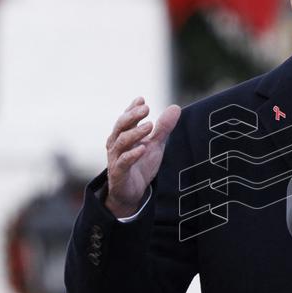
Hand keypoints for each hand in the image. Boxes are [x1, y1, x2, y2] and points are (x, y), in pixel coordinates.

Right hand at [104, 97, 180, 217]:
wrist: (131, 192)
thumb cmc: (140, 165)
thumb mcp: (155, 144)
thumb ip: (163, 128)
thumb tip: (176, 107)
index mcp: (123, 135)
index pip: (126, 118)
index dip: (132, 108)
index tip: (141, 99)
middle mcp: (116, 144)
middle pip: (121, 126)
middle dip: (132, 116)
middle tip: (146, 108)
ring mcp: (116, 158)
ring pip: (121, 142)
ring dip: (135, 133)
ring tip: (149, 126)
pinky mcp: (118, 173)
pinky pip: (123, 162)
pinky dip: (132, 154)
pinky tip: (142, 148)